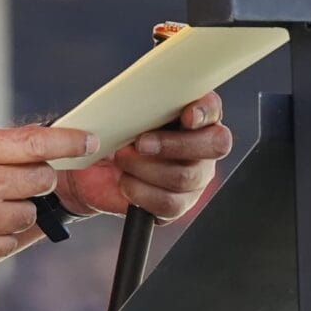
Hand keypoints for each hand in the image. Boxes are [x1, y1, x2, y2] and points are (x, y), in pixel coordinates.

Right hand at [0, 123, 100, 274]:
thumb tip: (11, 153)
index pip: (36, 142)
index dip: (70, 141)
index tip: (89, 141)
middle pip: (41, 179)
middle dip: (36, 177)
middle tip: (16, 177)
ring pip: (27, 214)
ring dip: (14, 208)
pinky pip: (9, 244)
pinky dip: (0, 235)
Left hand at [55, 92, 232, 224]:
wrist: (97, 170)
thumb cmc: (116, 134)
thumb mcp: (122, 113)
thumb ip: (136, 105)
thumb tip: (122, 113)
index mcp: (194, 115)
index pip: (213, 109)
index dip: (204, 112)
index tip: (187, 116)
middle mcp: (203, 146)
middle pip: (214, 145)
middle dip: (173, 144)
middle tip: (140, 143)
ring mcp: (195, 177)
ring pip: (186, 176)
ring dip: (146, 168)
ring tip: (123, 160)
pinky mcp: (179, 204)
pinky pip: (170, 203)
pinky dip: (142, 192)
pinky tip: (126, 182)